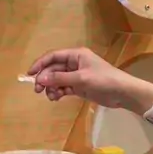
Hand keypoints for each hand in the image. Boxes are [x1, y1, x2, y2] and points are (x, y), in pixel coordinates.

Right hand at [26, 47, 152, 114]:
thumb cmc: (104, 80)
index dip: (40, 64)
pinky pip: (64, 87)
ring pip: (57, 79)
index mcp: (76, 55)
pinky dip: (59, 92)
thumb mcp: (81, 79)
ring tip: (51, 96)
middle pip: (53, 69)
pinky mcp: (80, 86)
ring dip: (51, 87)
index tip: (30, 74)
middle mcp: (75, 63)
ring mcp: (77, 75)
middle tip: (38, 90)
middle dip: (45, 78)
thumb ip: (60, 79)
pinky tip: (56, 98)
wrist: (122, 93)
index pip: (53, 56)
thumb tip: (40, 79)